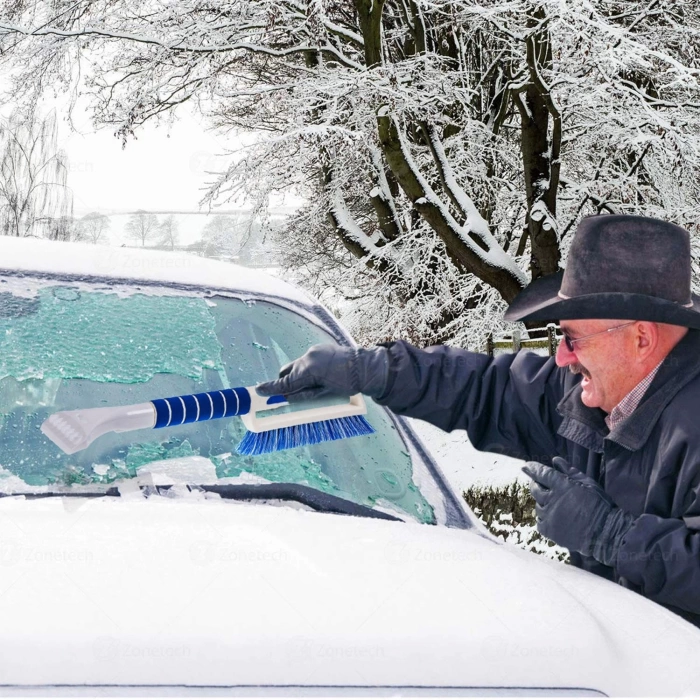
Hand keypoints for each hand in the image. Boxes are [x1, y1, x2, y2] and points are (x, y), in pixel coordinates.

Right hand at [255, 344, 389, 401]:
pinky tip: (320, 374)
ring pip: (298, 365)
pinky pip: (308, 359)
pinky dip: (308, 367)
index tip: (259, 390)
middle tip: (289, 392)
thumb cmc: (348, 383)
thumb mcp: (324, 392)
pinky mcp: (320, 348)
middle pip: (288, 371)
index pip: (286, 382)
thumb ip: (303, 394)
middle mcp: (308, 357)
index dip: (272, 388)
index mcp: (309, 370)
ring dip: (299, 374)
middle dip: (287, 382)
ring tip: (313, 383)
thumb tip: (287, 397)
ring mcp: (314, 351)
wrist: (366, 367)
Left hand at [522, 457, 633, 566]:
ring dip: (543, 503)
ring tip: (555, 505)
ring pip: (538, 506)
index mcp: (562, 485)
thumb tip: (555, 460)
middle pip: (535, 489)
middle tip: (541, 485)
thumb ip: (569, 471)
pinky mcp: (550, 531)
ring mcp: (549, 516)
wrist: (606, 533)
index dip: (532, 468)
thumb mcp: (588, 483)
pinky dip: (543, 518)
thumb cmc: (599, 505)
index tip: (526, 466)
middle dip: (536, 484)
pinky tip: (553, 518)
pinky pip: (539, 522)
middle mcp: (552, 499)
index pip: (542, 473)